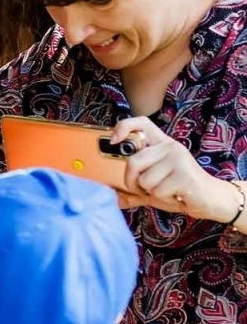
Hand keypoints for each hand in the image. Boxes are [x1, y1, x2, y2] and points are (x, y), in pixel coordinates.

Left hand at [112, 116, 237, 220]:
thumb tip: (114, 198)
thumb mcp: (153, 189)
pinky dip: (163, 198)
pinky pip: (157, 190)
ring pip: (144, 179)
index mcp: (161, 144)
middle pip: (133, 161)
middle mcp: (170, 147)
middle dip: (133, 182)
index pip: (142, 123)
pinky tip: (177, 194)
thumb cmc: (179, 190)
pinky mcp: (185, 174)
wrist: (209, 200)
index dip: (124, 127)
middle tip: (148, 188)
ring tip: (168, 190)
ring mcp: (178, 159)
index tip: (113, 140)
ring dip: (151, 192)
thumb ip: (134, 192)